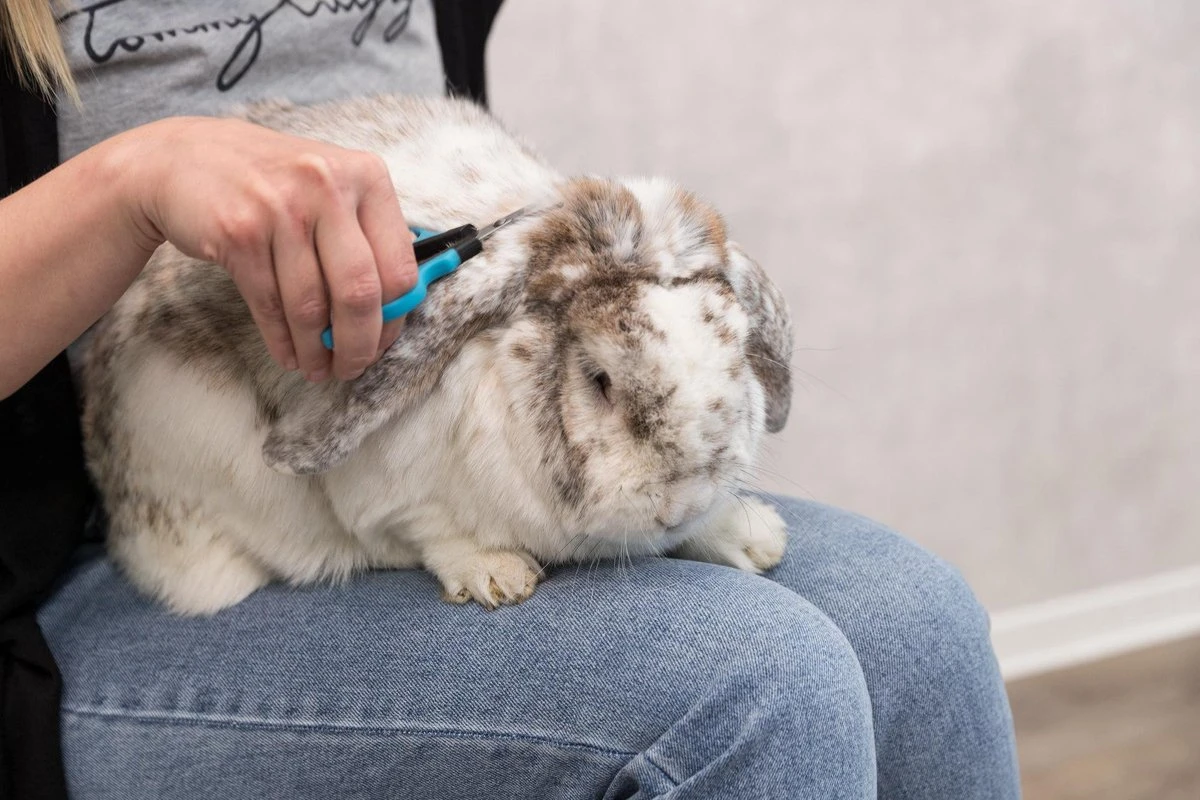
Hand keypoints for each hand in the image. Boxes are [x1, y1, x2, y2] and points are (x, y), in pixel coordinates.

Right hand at [117, 116, 417, 381]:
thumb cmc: (273, 183)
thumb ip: (368, 236)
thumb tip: (397, 308)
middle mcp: (326, 186)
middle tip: (352, 367)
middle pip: (359, 291)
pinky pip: (270, 305)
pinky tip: (289, 354)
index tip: (383, 341)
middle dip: (358, 344)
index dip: (394, 317)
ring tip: (317, 368)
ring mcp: (280, 208)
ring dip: (316, 349)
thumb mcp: (331, 188)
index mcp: (366, 175)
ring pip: (311, 305)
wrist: (183, 159)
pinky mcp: (238, 232)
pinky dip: (282, 340)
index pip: (399, 266)